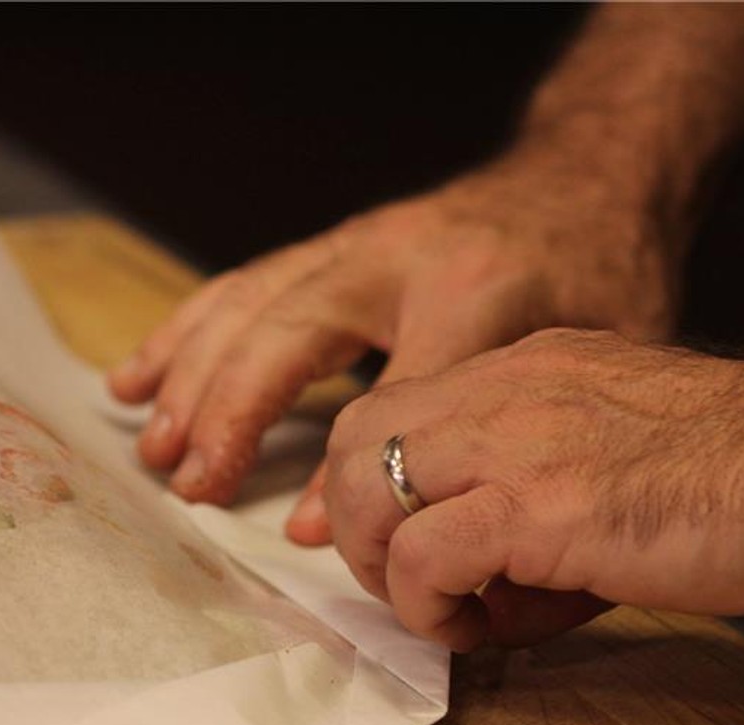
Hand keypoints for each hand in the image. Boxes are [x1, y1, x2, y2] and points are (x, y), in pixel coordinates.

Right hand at [107, 150, 679, 542]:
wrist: (591, 175)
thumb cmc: (602, 277)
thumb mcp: (597, 356)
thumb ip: (503, 430)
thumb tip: (385, 509)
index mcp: (473, 290)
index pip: (392, 392)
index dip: (346, 466)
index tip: (303, 530)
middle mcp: (397, 256)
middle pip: (288, 333)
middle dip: (228, 411)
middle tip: (188, 482)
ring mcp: (356, 244)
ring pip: (248, 305)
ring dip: (189, 374)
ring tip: (149, 441)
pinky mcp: (332, 246)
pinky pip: (241, 286)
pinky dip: (185, 331)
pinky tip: (141, 372)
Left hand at [324, 329, 743, 650]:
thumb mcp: (614, 453)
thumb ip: (539, 492)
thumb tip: (487, 587)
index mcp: (526, 371)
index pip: (392, 408)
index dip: (367, 482)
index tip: (386, 544)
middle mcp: (507, 390)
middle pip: (356, 439)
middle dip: (355, 525)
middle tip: (406, 585)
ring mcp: (519, 442)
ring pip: (366, 489)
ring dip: (383, 569)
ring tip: (447, 612)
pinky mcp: (541, 506)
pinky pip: (425, 554)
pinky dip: (426, 604)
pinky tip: (479, 627)